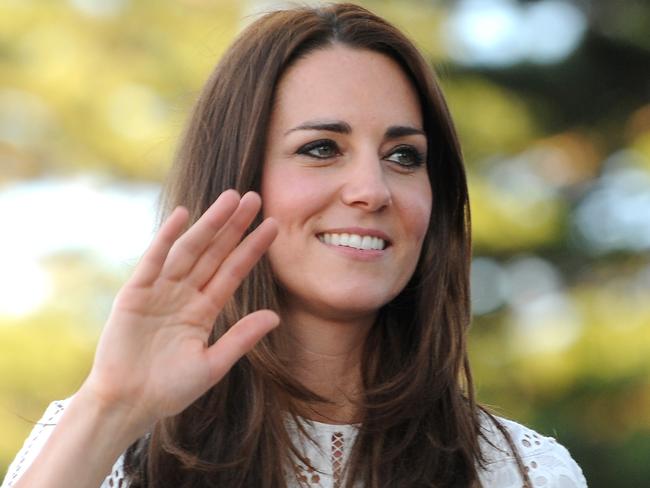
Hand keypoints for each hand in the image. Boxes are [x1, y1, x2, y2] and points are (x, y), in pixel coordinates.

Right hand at [80, 190, 278, 434]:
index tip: (273, 226)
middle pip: (215, 253)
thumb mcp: (213, 364)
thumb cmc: (169, 389)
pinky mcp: (135, 293)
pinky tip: (183, 215)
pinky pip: (153, 261)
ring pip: (189, 250)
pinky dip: (166, 238)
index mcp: (204, 310)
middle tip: (255, 197)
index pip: (233, 271)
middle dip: (235, 226)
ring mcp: (160, 291)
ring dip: (209, 224)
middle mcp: (184, 294)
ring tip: (231, 198)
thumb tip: (276, 316)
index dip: (252, 248)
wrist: (128, 404)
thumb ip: (242, 338)